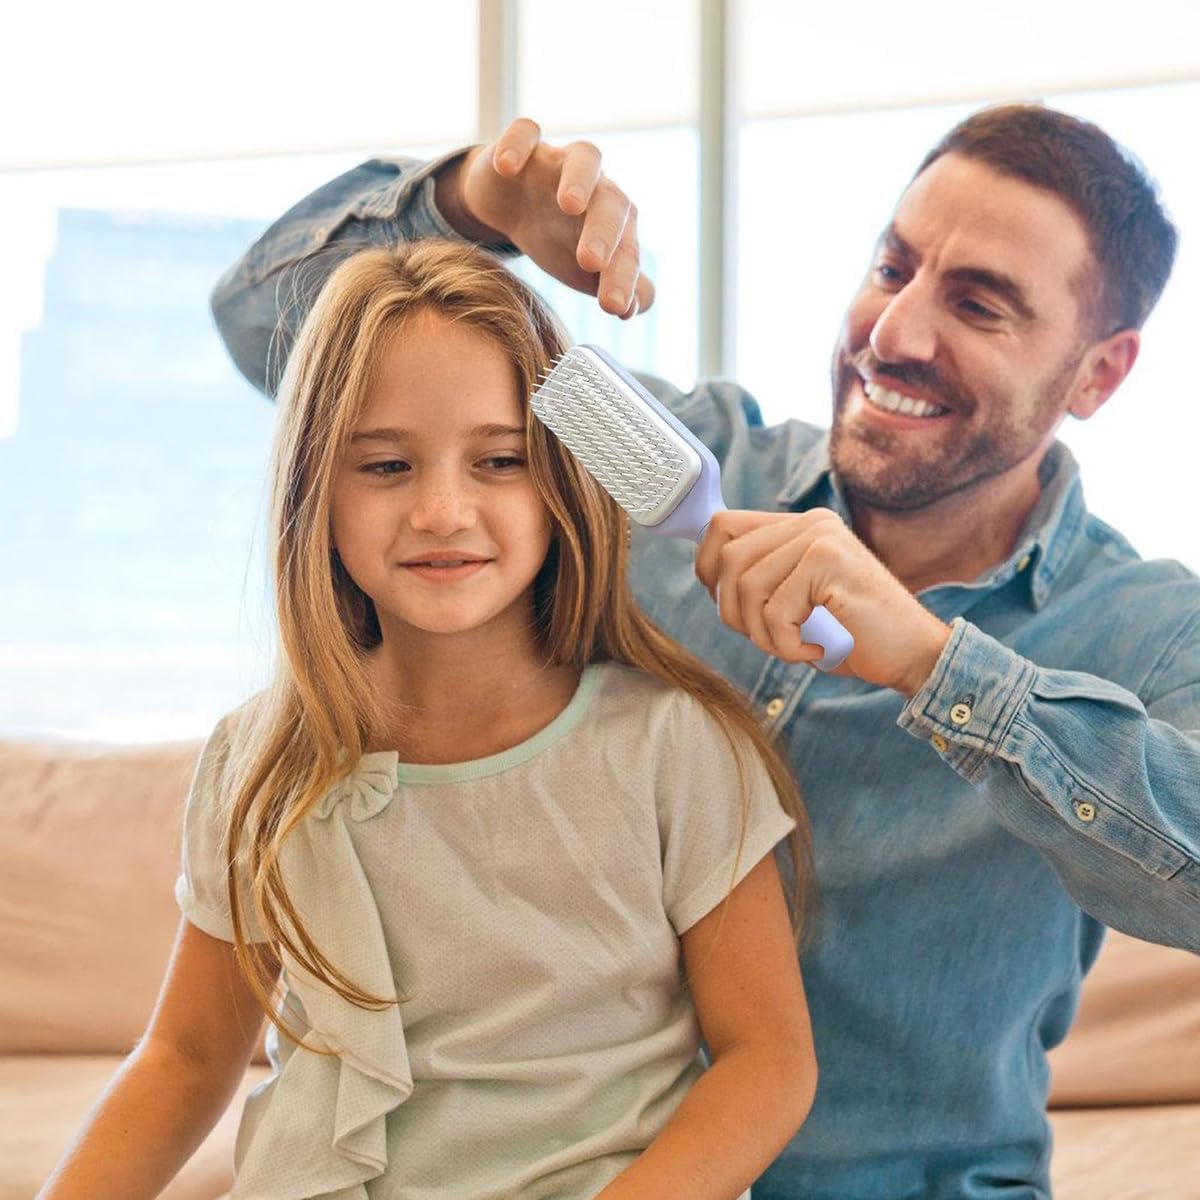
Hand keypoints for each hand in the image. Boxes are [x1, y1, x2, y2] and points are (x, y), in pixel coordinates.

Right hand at [434, 117, 654, 319]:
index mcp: (616, 224)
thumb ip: (616, 287)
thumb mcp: (584, 273)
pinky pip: (526, 133)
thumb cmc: (557, 239)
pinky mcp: (525, 147)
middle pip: (613, 202)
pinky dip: (518, 144)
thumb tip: (634, 306)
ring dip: (580, 179)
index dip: (622, 278)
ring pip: (584, 158)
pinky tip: (507, 166)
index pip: (627, 251)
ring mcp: (561, 163)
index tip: (613, 308)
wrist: (512, 202)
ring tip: (569, 205)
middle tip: (591, 262)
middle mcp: (597, 188)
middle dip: (604, 231)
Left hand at [695, 509, 952, 696]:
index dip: (707, 568)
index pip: (722, 526)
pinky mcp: (829, 562)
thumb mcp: (795, 601)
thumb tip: (708, 576)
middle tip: (770, 638)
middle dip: (735, 613)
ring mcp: (821, 538)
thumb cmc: (850, 635)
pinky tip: (816, 649)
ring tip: (796, 646)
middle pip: (729, 559)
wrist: (913, 655)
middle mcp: (810, 523)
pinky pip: (775, 611)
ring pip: (747, 587)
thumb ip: (760, 580)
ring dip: (763, 635)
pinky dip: (787, 645)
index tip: (725, 604)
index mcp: (798, 526)